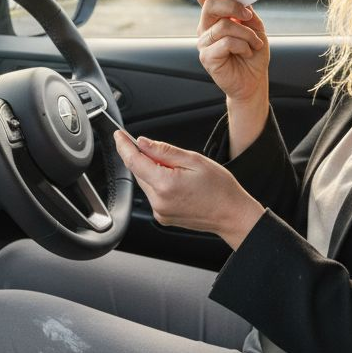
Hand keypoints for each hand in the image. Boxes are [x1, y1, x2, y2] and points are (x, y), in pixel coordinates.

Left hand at [113, 131, 263, 248]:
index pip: (134, 161)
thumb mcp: (194, 160)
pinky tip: (178, 183)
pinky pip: (154, 194)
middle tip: (165, 153)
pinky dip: (160, 184)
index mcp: (165, 184)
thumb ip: (164, 151)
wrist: (232, 215)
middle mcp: (159, 201)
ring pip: (146, 183)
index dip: (124, 146)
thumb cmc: (220, 188)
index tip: (119, 135)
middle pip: (139, 172)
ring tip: (180, 171)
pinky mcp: (163, 217)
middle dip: (146, 158)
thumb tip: (142, 143)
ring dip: (154, 172)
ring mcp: (160, 211)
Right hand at [197, 0, 269, 105]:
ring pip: (224, 26)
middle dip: (233, 7)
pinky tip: (247, 53)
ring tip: (255, 43)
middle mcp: (206, 27)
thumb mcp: (255, 27)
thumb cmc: (252, 54)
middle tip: (248, 16)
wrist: (252, 81)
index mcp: (214, 17)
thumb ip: (246, 12)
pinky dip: (243, 46)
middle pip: (210, 5)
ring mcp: (204, 42)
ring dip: (246, 33)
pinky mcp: (207, 57)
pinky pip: (226, 43)